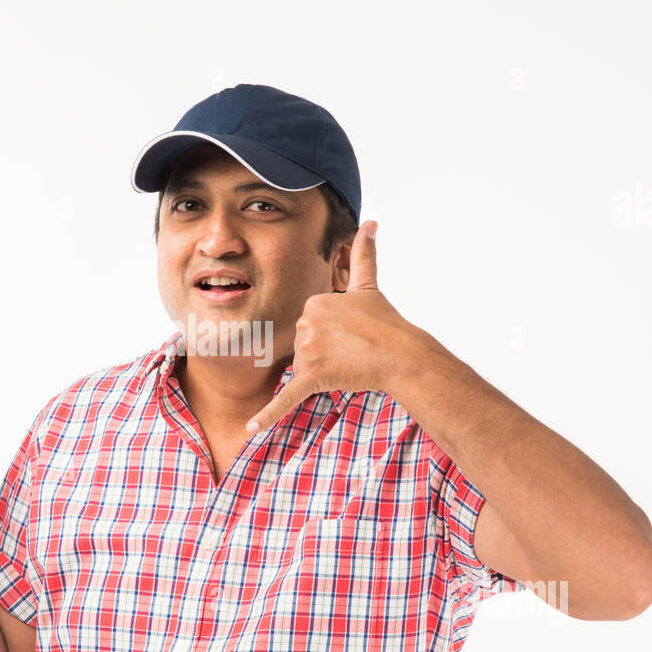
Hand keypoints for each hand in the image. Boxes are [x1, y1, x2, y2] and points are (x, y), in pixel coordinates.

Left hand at [245, 221, 428, 433]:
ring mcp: (309, 351)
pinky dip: (268, 415)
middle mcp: (307, 323)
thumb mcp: (369, 285)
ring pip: (303, 368)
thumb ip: (363, 253)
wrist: (402, 356)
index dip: (329, 334)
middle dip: (324, 354)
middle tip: (352, 351)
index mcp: (314, 302)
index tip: (349, 333)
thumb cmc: (386, 324)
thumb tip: (370, 223)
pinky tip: (250, 429)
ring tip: (349, 365)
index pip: (309, 324)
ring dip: (323, 372)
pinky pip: (285, 398)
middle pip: (303, 346)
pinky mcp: (312, 378)